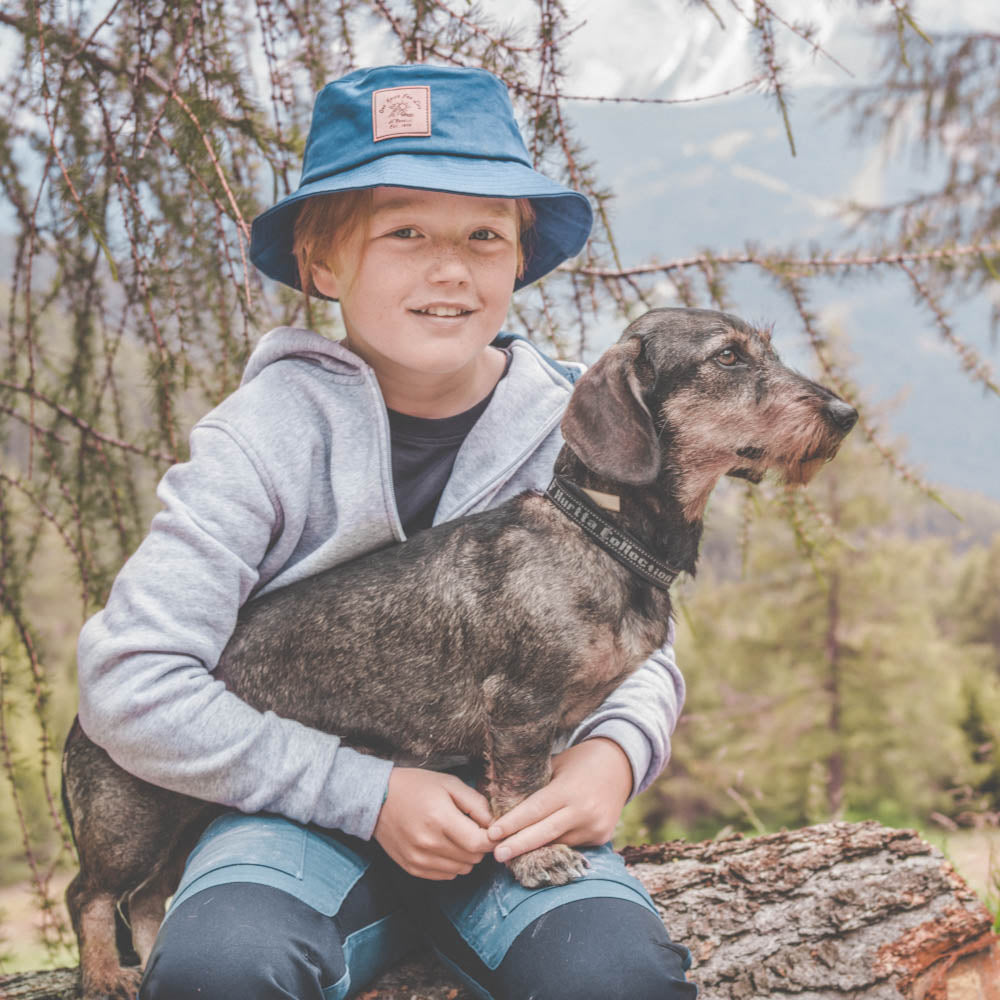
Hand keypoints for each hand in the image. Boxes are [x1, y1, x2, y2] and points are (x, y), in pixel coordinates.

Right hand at [373, 767, 493, 878]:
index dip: (491, 838)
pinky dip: (452, 863)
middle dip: (479, 845)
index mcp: (440, 819)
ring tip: (456, 835)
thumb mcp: (449, 784)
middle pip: (473, 858)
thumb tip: (494, 825)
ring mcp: (419, 858)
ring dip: (466, 855)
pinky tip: (444, 845)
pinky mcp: (412, 868)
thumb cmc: (416, 787)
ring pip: (462, 869)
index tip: (491, 829)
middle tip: (471, 828)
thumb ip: (476, 803)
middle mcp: (429, 843)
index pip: (479, 843)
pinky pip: (446, 875)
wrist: (377, 799)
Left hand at [488, 738, 632, 862]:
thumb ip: (537, 784)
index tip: (493, 833)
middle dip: (518, 845)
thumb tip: (506, 800)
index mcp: (569, 789)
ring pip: (557, 842)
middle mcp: (583, 811)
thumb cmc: (581, 760)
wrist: (621, 764)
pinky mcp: (602, 837)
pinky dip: (554, 845)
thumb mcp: (557, 765)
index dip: (513, 823)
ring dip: (534, 848)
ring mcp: (594, 826)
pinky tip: (538, 849)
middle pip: (544, 833)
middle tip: (496, 855)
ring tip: (511, 853)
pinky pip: (572, 844)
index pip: (535, 810)